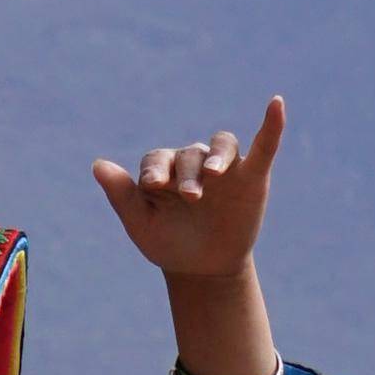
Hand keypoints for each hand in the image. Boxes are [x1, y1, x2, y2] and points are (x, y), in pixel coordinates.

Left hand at [92, 95, 284, 374]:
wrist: (203, 270)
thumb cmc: (168, 244)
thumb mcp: (141, 225)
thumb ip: (122, 195)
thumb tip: (97, 164)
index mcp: (164, 170)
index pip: (157, 159)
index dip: (154, 169)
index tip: (153, 185)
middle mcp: (193, 162)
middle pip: (190, 156)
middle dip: (188, 175)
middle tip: (191, 198)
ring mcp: (224, 168)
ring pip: (221, 144)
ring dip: (217, 154)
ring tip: (213, 173)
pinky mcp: (252, 176)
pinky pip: (264, 145)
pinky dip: (271, 125)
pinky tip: (276, 104)